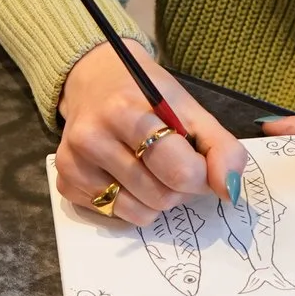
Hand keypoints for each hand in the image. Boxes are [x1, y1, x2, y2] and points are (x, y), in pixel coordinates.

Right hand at [53, 39, 249, 226]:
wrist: (93, 79)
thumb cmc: (145, 94)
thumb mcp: (188, 108)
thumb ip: (220, 148)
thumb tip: (229, 191)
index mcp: (125, 112)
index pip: (180, 171)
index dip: (201, 174)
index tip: (199, 160)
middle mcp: (92, 138)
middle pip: (161, 197)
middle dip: (178, 186)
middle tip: (172, 161)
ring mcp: (74, 163)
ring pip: (140, 213)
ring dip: (156, 198)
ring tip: (149, 167)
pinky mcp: (65, 183)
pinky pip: (115, 215)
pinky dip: (130, 201)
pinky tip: (123, 172)